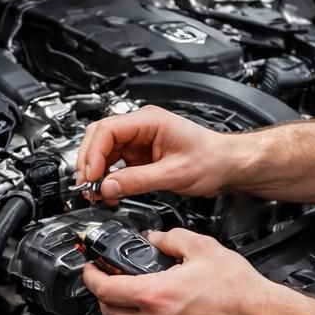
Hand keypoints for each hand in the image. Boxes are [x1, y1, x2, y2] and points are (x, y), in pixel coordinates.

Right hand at [76, 106, 233, 204]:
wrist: (227, 165)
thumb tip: (108, 187)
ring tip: (96, 193)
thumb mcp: (174, 174)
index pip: (107, 130)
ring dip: (96, 172)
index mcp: (149, 121)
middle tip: (87, 186)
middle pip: (99, 137)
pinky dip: (108, 178)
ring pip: (103, 151)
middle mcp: (141, 127)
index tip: (91, 177)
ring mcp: (139, 140)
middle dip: (89, 162)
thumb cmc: (211, 159)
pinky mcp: (140, 155)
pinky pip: (115, 163)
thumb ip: (138, 181)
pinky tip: (110, 192)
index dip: (93, 154)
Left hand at [83, 228, 284, 314]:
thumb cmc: (240, 291)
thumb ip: (171, 239)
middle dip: (101, 294)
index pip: (105, 289)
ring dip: (120, 310)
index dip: (91, 276)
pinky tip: (154, 309)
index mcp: (157, 295)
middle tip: (105, 279)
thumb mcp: (203, 248)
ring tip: (129, 292)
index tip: (90, 268)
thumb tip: (155, 238)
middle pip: (108, 313)